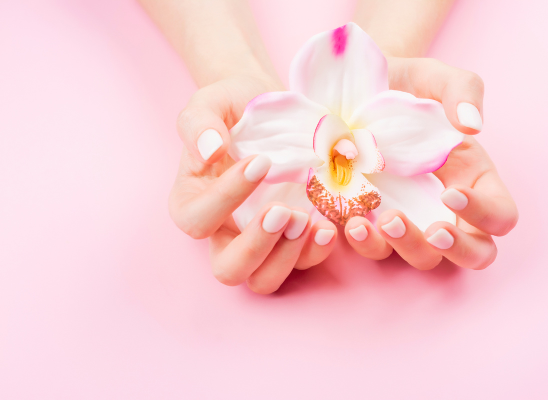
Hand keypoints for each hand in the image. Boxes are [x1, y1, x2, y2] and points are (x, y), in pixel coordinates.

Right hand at [170, 74, 337, 293]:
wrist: (268, 107)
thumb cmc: (233, 107)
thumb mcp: (209, 104)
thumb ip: (198, 125)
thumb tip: (209, 151)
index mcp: (193, 202)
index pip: (199, 219)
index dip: (227, 197)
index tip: (260, 162)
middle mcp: (223, 231)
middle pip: (228, 269)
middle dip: (256, 247)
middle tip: (282, 211)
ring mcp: (261, 240)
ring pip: (265, 279)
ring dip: (287, 257)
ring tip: (306, 220)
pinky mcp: (293, 239)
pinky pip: (302, 264)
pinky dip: (316, 252)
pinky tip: (328, 227)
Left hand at [344, 58, 517, 269]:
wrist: (354, 90)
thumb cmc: (404, 86)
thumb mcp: (434, 78)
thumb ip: (462, 90)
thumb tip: (473, 124)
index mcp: (472, 177)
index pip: (500, 215)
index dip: (485, 214)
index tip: (450, 191)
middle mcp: (444, 206)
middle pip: (473, 253)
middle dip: (457, 249)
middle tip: (433, 231)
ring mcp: (409, 218)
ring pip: (424, 258)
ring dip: (407, 247)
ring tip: (382, 221)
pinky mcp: (373, 222)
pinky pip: (376, 249)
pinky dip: (366, 243)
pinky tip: (352, 223)